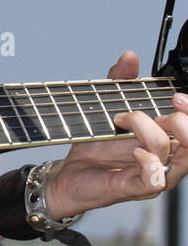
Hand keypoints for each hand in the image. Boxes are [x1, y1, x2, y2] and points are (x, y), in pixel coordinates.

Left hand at [46, 51, 187, 218]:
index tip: (176, 98)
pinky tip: (135, 151)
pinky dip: (148, 161)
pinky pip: (155, 178)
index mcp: (167, 140)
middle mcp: (167, 160)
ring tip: (124, 121)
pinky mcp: (135, 188)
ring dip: (150, 132)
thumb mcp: (107, 106)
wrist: (69, 173)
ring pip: (177, 157)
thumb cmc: (95, 146)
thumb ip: (121, 82)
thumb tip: (130, 57)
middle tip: (160, 112)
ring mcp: (153, 175)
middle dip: (183, 122)